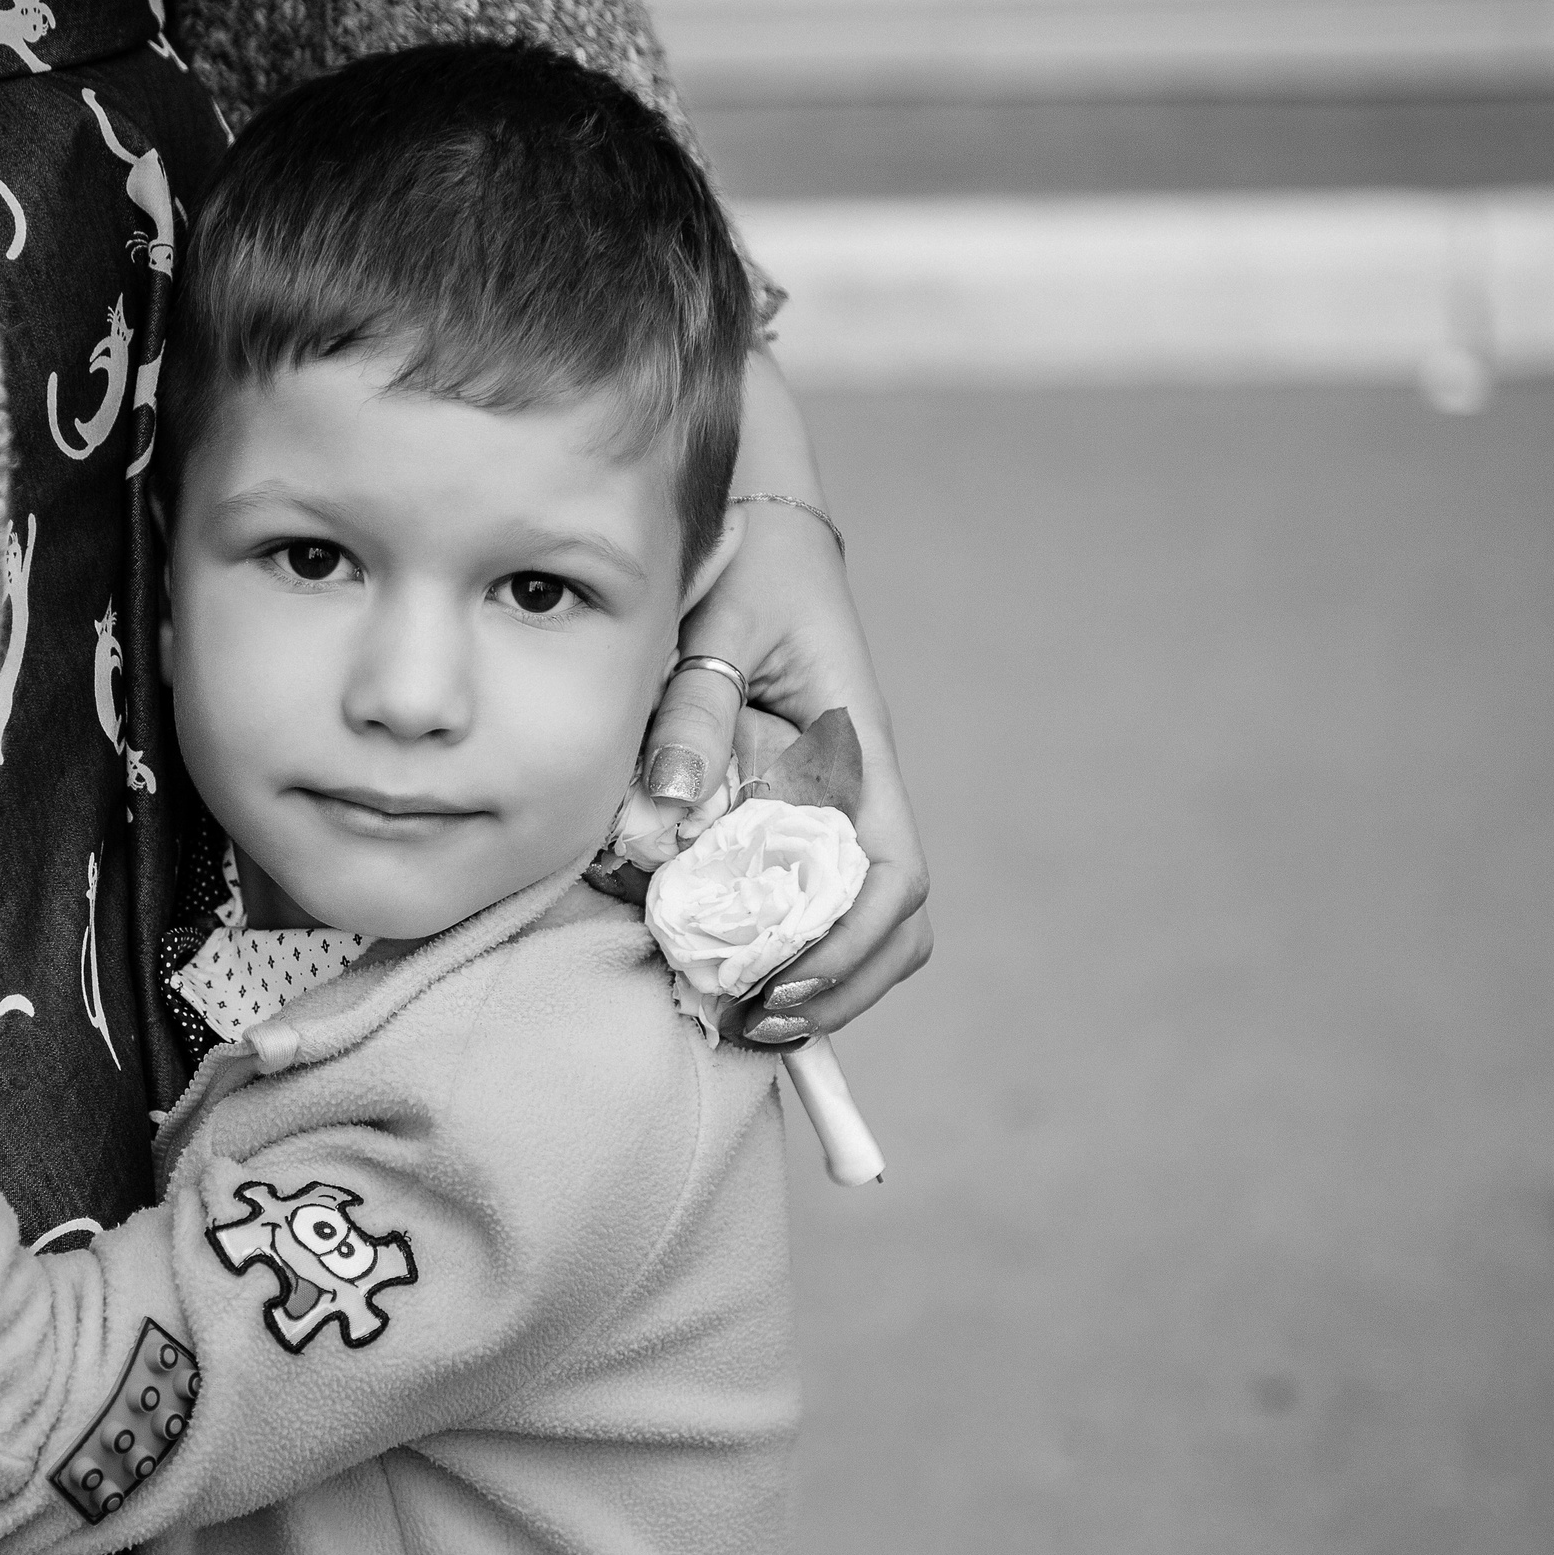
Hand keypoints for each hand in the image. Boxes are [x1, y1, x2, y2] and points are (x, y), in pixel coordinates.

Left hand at [640, 351, 930, 1035]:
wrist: (759, 527)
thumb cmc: (747, 566)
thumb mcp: (718, 624)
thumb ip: (693, 710)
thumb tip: (661, 815)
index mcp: (858, 752)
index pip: (892, 874)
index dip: (848, 945)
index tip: (781, 985)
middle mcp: (857, 790)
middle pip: (892, 921)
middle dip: (835, 988)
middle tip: (755, 1027)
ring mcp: (830, 806)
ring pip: (860, 919)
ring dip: (815, 979)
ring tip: (742, 1017)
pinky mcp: (792, 810)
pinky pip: (805, 894)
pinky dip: (777, 942)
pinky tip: (721, 967)